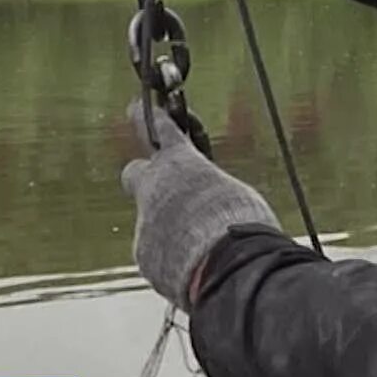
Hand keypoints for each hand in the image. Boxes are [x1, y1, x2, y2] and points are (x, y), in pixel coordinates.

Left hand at [122, 99, 281, 311]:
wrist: (227, 266)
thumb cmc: (242, 223)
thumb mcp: (234, 194)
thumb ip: (210, 190)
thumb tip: (208, 199)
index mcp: (180, 163)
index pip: (160, 130)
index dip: (148, 118)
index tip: (135, 107)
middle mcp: (154, 189)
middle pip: (134, 173)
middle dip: (145, 178)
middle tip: (167, 190)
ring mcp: (145, 225)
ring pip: (153, 221)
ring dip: (172, 228)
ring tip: (205, 246)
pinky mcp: (145, 257)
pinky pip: (158, 253)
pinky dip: (174, 258)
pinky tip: (198, 270)